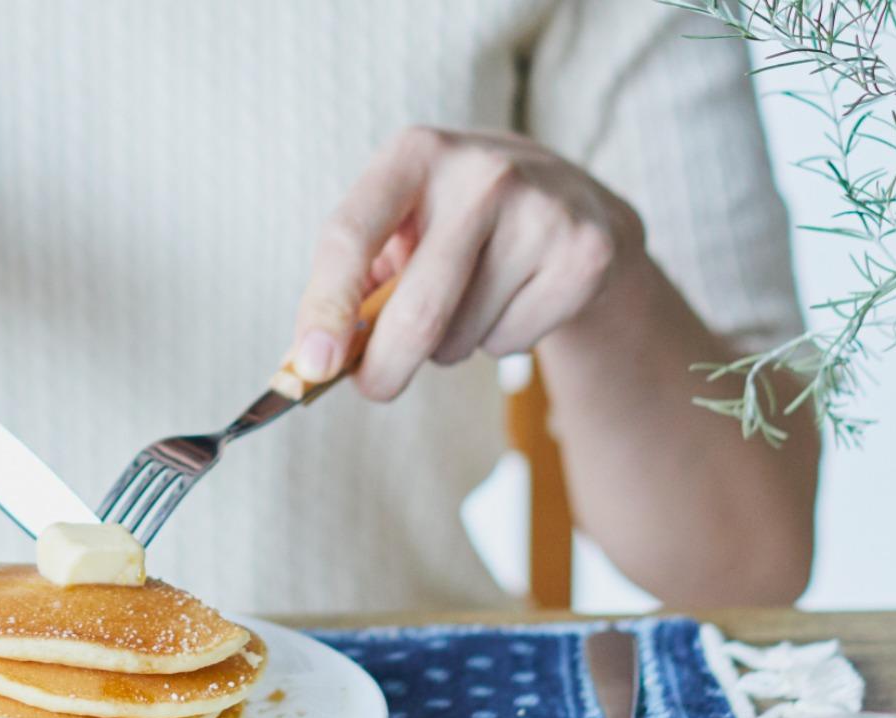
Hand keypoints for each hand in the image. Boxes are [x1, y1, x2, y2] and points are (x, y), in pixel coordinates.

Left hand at [289, 127, 643, 399]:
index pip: (351, 236)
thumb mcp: (402, 223)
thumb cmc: (456, 222)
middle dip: (385, 367)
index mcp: (415, 153)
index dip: (325, 306)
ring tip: (467, 301)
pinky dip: (497, 342)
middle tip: (374, 387)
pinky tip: (514, 298)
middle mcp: (483, 172)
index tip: (311, 365)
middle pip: (418, 310)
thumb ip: (354, 283)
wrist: (573, 202)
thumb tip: (316, 359)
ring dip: (446, 346)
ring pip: (462, 336)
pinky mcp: (584, 254)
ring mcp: (542, 211)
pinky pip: (510, 341)